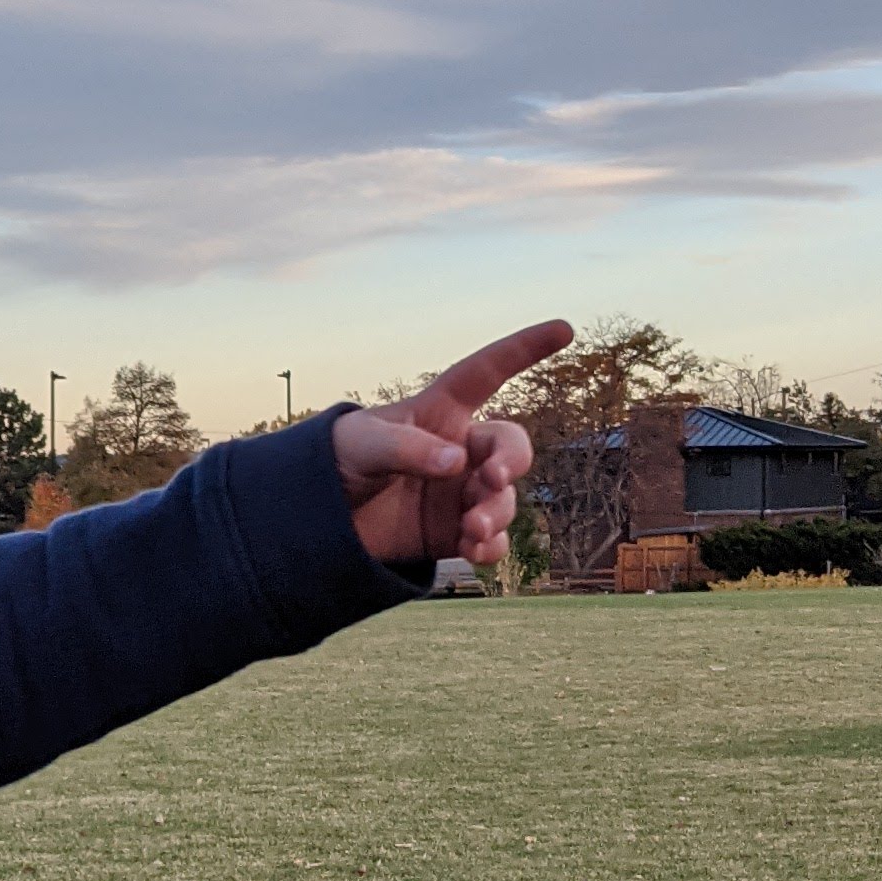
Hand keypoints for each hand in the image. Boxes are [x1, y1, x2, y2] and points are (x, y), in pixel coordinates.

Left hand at [329, 322, 568, 569]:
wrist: (317, 520)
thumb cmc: (338, 460)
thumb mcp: (364, 444)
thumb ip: (408, 449)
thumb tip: (458, 464)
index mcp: (440, 412)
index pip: (487, 372)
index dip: (524, 349)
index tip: (564, 329)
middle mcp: (459, 450)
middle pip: (510, 447)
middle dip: (512, 460)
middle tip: (493, 478)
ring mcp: (460, 492)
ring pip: (504, 498)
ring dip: (496, 512)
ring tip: (471, 529)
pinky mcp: (455, 532)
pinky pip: (491, 539)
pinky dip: (491, 547)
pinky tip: (476, 552)